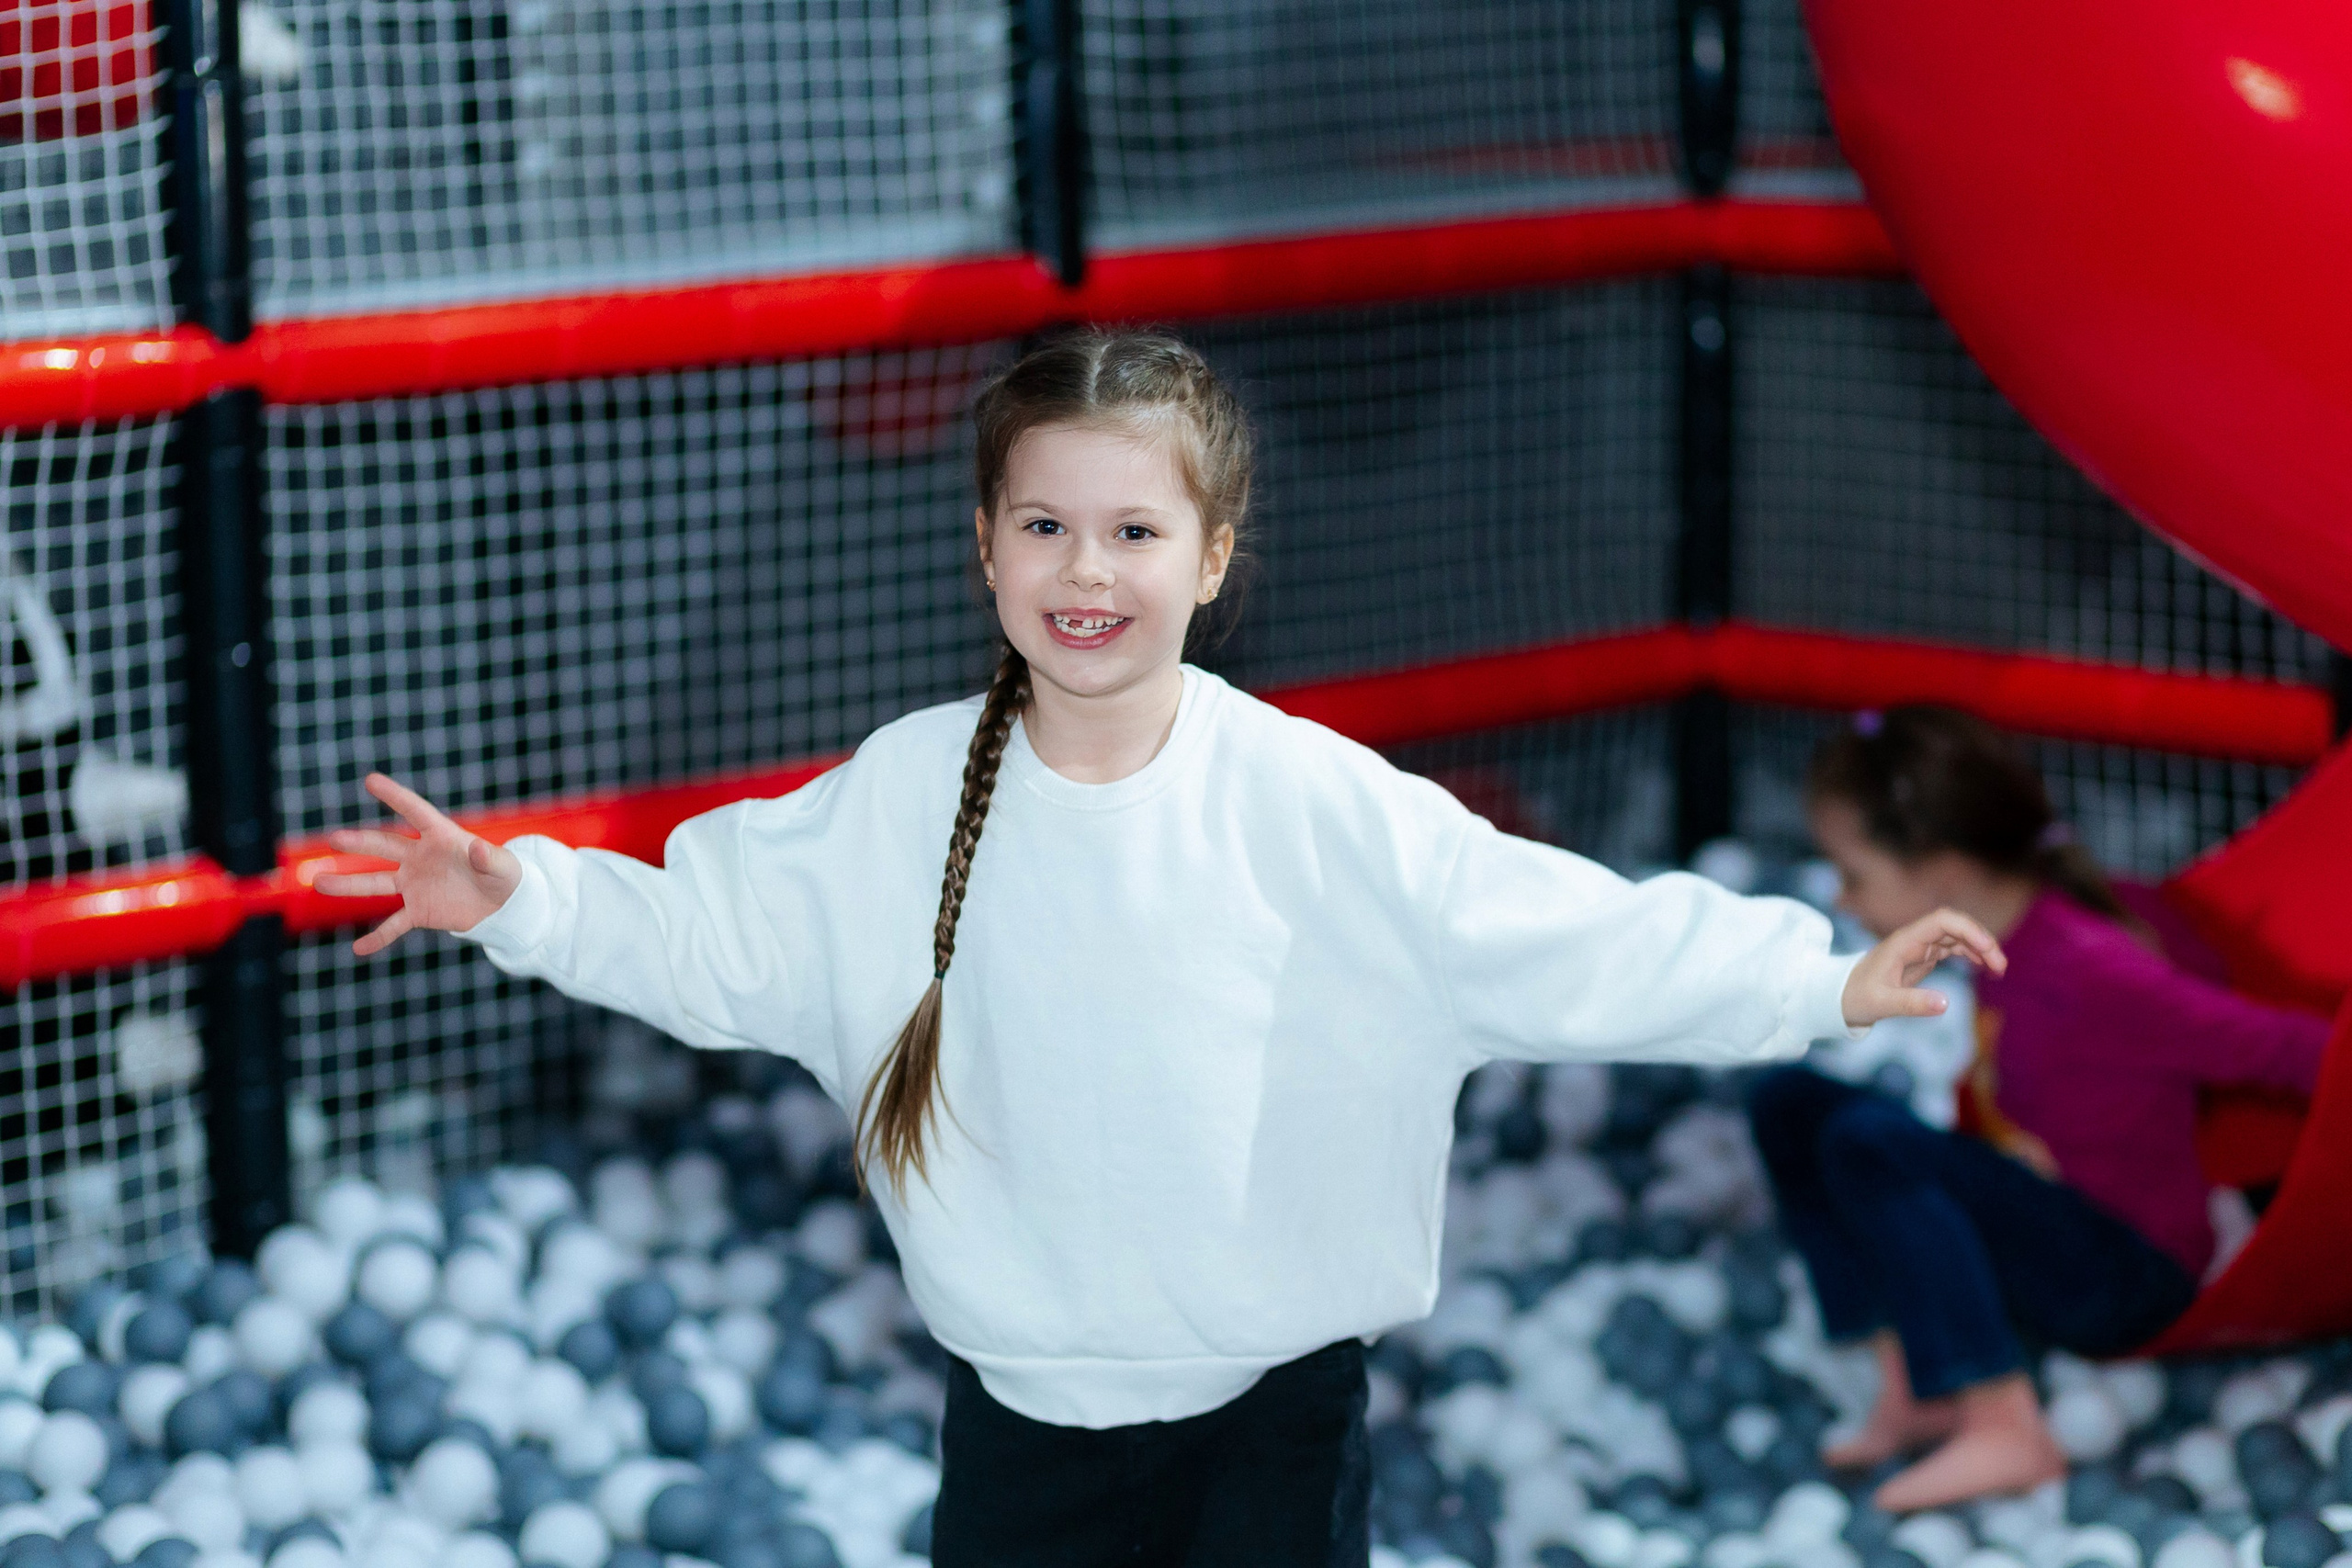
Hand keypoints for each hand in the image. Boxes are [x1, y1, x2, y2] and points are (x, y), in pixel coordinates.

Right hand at [313, 773, 522, 956]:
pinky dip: (378, 937)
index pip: (416, 812)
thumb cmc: (504, 876)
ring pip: (376, 882)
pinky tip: (359, 950)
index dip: (396, 796)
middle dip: (360, 843)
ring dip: (349, 885)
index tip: (371, 780)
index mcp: (442, 837)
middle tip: (335, 839)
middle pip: (385, 846)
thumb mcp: (503, 867)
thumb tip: (477, 850)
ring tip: (318, 883)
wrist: (503, 906)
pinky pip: (394, 925)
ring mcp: (415, 884)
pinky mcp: (419, 911)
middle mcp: (421, 857)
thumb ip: (490, 858)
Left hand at [1841, 907, 2007, 1029]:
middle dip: (1981, 940)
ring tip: (1999, 970)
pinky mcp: (1923, 957)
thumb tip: (1945, 1003)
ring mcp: (1920, 946)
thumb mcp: (1881, 1004)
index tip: (1988, 950)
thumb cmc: (1855, 997)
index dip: (1969, 930)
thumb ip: (1911, 1004)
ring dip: (1980, 948)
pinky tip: (1985, 967)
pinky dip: (1972, 954)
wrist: (1840, 997)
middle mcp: (1914, 938)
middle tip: (2000, 967)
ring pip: (1957, 936)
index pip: (1942, 920)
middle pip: (1955, 925)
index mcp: (1904, 941)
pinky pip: (1953, 948)